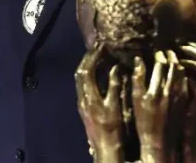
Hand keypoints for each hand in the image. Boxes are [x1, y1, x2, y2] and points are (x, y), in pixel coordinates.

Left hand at [75, 45, 123, 162]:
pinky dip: (91, 74)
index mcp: (89, 96)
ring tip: (99, 56)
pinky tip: (100, 73)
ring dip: (88, 65)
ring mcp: (82, 103)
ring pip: (81, 78)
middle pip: (80, 73)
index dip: (93, 57)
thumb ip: (114, 85)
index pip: (86, 71)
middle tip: (98, 48)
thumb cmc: (111, 128)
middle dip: (88, 58)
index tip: (101, 47)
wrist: (104, 148)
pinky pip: (84, 84)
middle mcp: (82, 98)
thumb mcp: (115, 105)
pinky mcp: (84, 107)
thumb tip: (115, 68)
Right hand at [132, 50, 187, 162]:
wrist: (159, 140)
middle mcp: (168, 92)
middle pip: (173, 66)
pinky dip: (182, 73)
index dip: (159, 55)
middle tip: (167, 50)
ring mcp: (178, 96)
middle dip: (170, 55)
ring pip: (181, 72)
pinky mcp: (184, 100)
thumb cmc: (144, 120)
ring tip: (174, 57)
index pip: (160, 65)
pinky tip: (179, 71)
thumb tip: (138, 59)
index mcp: (154, 91)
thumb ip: (138, 78)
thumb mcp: (136, 99)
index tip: (157, 51)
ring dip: (177, 62)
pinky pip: (185, 81)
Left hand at [178, 43, 195, 162]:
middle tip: (177, 45)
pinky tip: (172, 71)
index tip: (181, 42)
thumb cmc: (190, 110)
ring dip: (185, 58)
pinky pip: (192, 77)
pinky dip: (183, 71)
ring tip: (173, 56)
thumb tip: (181, 54)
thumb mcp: (195, 89)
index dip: (195, 47)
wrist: (193, 133)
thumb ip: (192, 73)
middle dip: (191, 49)